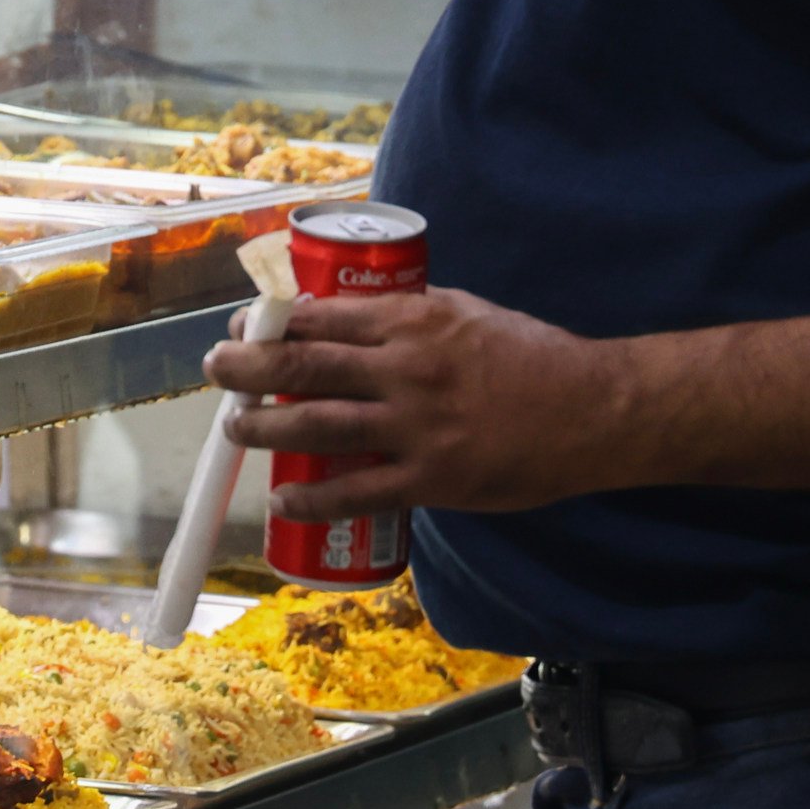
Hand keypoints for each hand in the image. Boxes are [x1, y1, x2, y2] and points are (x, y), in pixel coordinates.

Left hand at [207, 288, 627, 514]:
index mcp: (413, 320)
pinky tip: (286, 496)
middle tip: (214, 368)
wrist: (594, 410)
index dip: (269, 322)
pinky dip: (313, 495)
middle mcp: (406, 368)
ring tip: (236, 429)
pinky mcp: (433, 478)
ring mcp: (417, 426)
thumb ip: (410, 316)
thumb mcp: (466, 311)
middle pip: (303, 364)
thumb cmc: (533, 356)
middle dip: (246, 366)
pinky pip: (358, 490)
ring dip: (265, 426)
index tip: (242, 325)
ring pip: (317, 424)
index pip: (319, 316)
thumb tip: (351, 317)